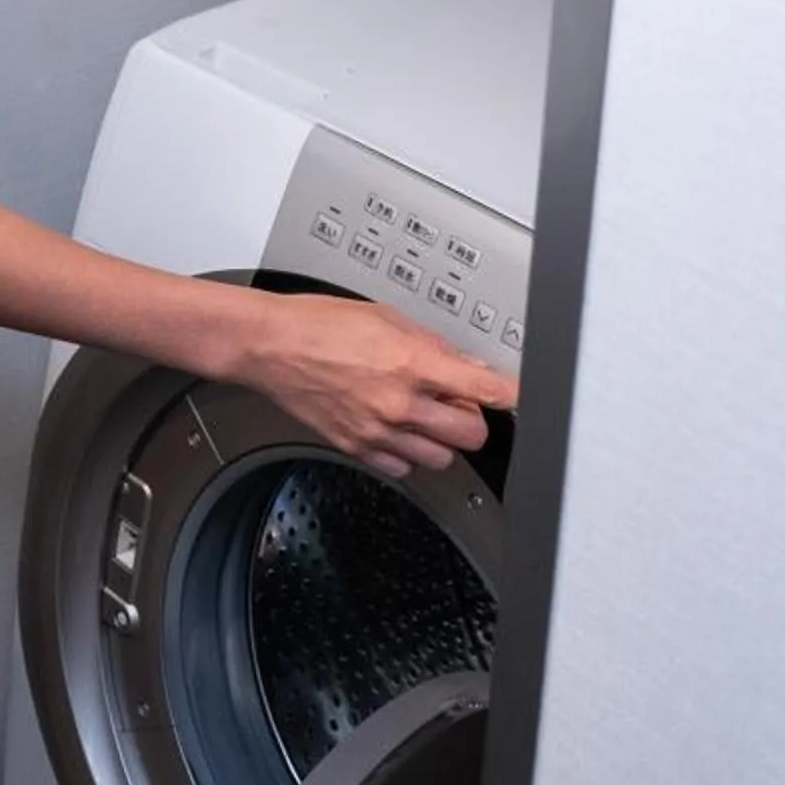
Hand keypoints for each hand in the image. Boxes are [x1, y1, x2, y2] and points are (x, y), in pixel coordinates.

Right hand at [238, 293, 514, 478]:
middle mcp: (399, 402)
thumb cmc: (317, 323)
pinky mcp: (356, 447)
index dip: (510, 396)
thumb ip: (433, 345)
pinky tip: (396, 429)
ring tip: (423, 415)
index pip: (486, 391)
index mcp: (412, 362)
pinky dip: (407, 454)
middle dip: (472, 418)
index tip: (516, 398)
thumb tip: (467, 367)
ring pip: (441, 458)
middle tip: (458, 402)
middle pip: (471, 435)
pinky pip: (402, 467)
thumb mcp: (385, 317)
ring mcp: (378, 430)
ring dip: (440, 439)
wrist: (268, 345)